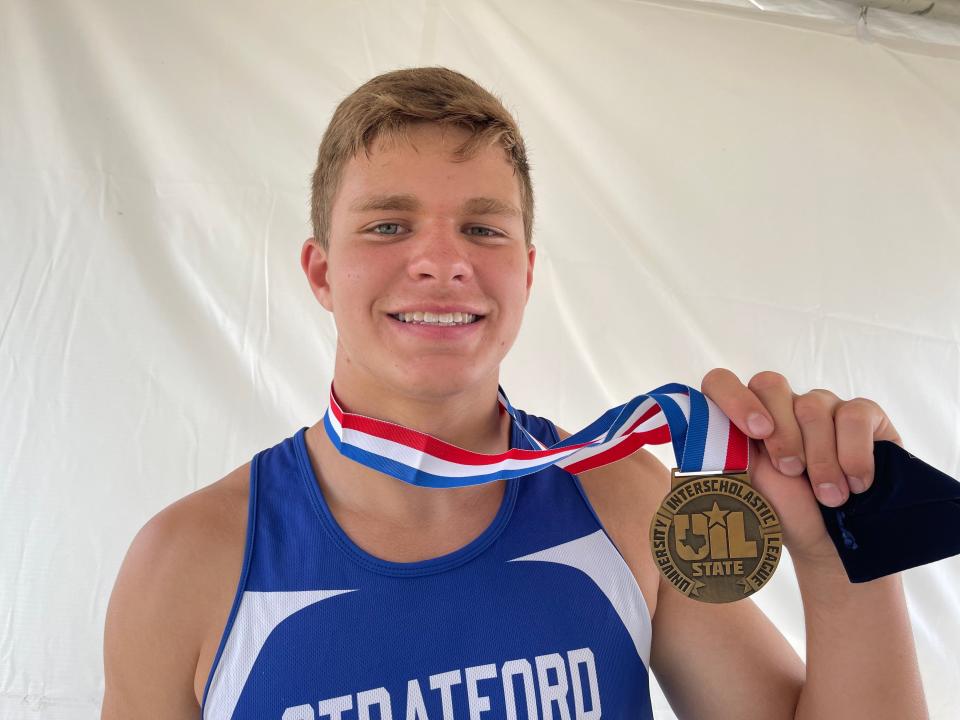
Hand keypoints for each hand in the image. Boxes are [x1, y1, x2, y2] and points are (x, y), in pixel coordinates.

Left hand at [700, 368, 904, 563]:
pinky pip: (855, 414)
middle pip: (769, 384)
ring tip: (829, 496)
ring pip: (812, 404)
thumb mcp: (742, 489)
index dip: (732, 398)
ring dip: (820, 459)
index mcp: (741, 419)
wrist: (831, 543)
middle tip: (791, 472)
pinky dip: (854, 454)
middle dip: (781, 433)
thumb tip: (692, 437)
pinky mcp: (862, 414)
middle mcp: (778, 405)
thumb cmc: (781, 515)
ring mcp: (821, 405)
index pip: (721, 382)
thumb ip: (717, 458)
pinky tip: (856, 483)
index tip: (755, 433)